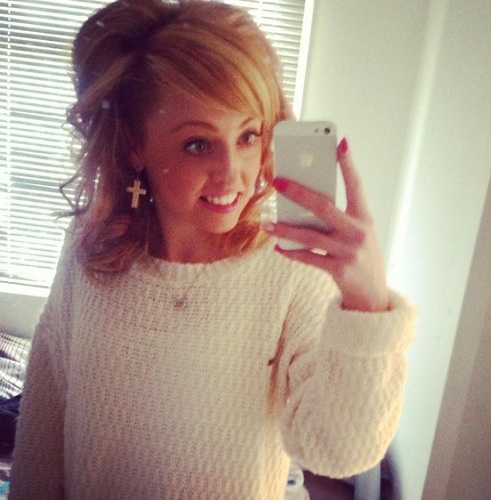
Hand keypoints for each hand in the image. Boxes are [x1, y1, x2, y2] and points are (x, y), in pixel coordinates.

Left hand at [265, 138, 388, 311]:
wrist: (373, 295)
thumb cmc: (361, 258)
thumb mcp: (357, 234)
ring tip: (267, 223)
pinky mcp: (339, 269)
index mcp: (364, 218)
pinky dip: (291, 252)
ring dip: (284, 228)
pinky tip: (278, 248)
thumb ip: (337, 220)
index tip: (340, 143)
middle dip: (299, 192)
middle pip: (324, 206)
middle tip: (278, 181)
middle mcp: (358, 232)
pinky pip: (308, 258)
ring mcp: (348, 251)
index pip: (356, 185)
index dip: (348, 164)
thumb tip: (302, 206)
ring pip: (310, 234)